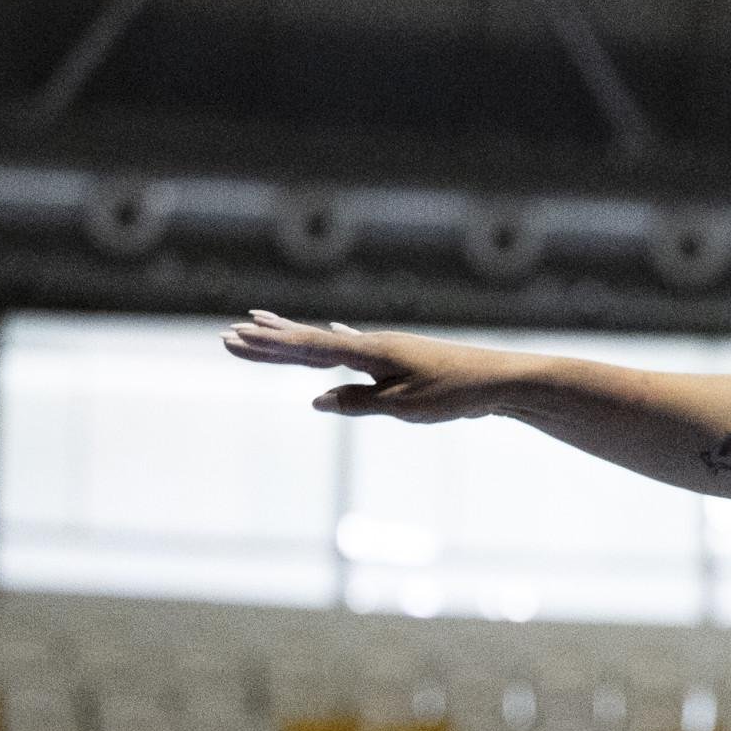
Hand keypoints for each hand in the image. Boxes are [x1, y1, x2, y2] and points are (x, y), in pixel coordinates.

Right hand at [221, 310, 505, 422]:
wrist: (500, 380)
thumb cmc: (455, 394)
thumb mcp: (404, 406)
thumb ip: (359, 402)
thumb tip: (319, 400)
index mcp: (370, 352)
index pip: (308, 349)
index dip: (270, 346)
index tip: (235, 337)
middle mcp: (373, 344)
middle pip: (311, 342)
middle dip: (271, 341)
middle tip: (230, 333)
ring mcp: (387, 349)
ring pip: (329, 343)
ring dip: (295, 336)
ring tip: (265, 324)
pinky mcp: (401, 359)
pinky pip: (357, 348)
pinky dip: (336, 341)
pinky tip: (332, 332)